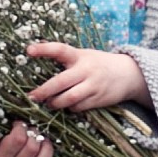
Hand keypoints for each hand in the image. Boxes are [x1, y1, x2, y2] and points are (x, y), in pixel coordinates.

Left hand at [27, 42, 146, 113]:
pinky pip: (79, 107)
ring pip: (69, 98)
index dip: (44, 49)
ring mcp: (93, 86)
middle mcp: (86, 70)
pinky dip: (70, 108)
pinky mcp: (98, 99)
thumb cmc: (99, 63)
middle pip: (61, 82)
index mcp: (80, 56)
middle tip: (32, 97)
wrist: (129, 74)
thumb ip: (65, 56)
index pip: (60, 49)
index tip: (28, 50)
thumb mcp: (84, 55)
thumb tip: (36, 50)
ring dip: (55, 103)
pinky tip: (68, 105)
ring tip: (49, 103)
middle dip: (44, 91)